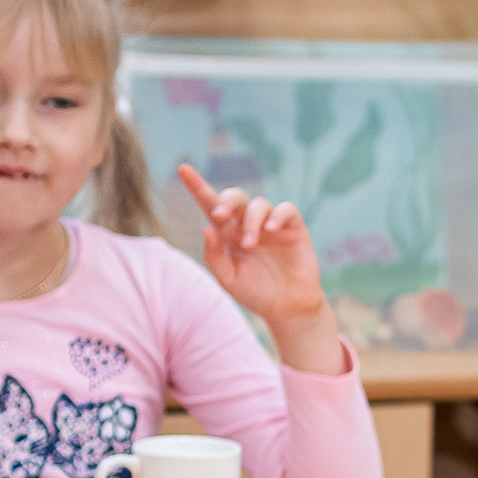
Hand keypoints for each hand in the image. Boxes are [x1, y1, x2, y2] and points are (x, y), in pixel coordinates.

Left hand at [178, 164, 339, 371]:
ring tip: (250, 244)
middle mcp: (248, 224)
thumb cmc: (256, 294)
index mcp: (228, 234)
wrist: (287, 309)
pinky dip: (278, 214)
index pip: (210, 204)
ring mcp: (272, 226)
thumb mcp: (228, 280)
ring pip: (259, 205)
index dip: (197, 186)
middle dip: (225, 200)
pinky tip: (271, 229)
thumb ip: (214, 257)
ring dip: (250, 221)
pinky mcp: (294, 229)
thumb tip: (207, 228)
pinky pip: (286, 210)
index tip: (182, 169)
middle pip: (235, 197)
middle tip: (219, 215)